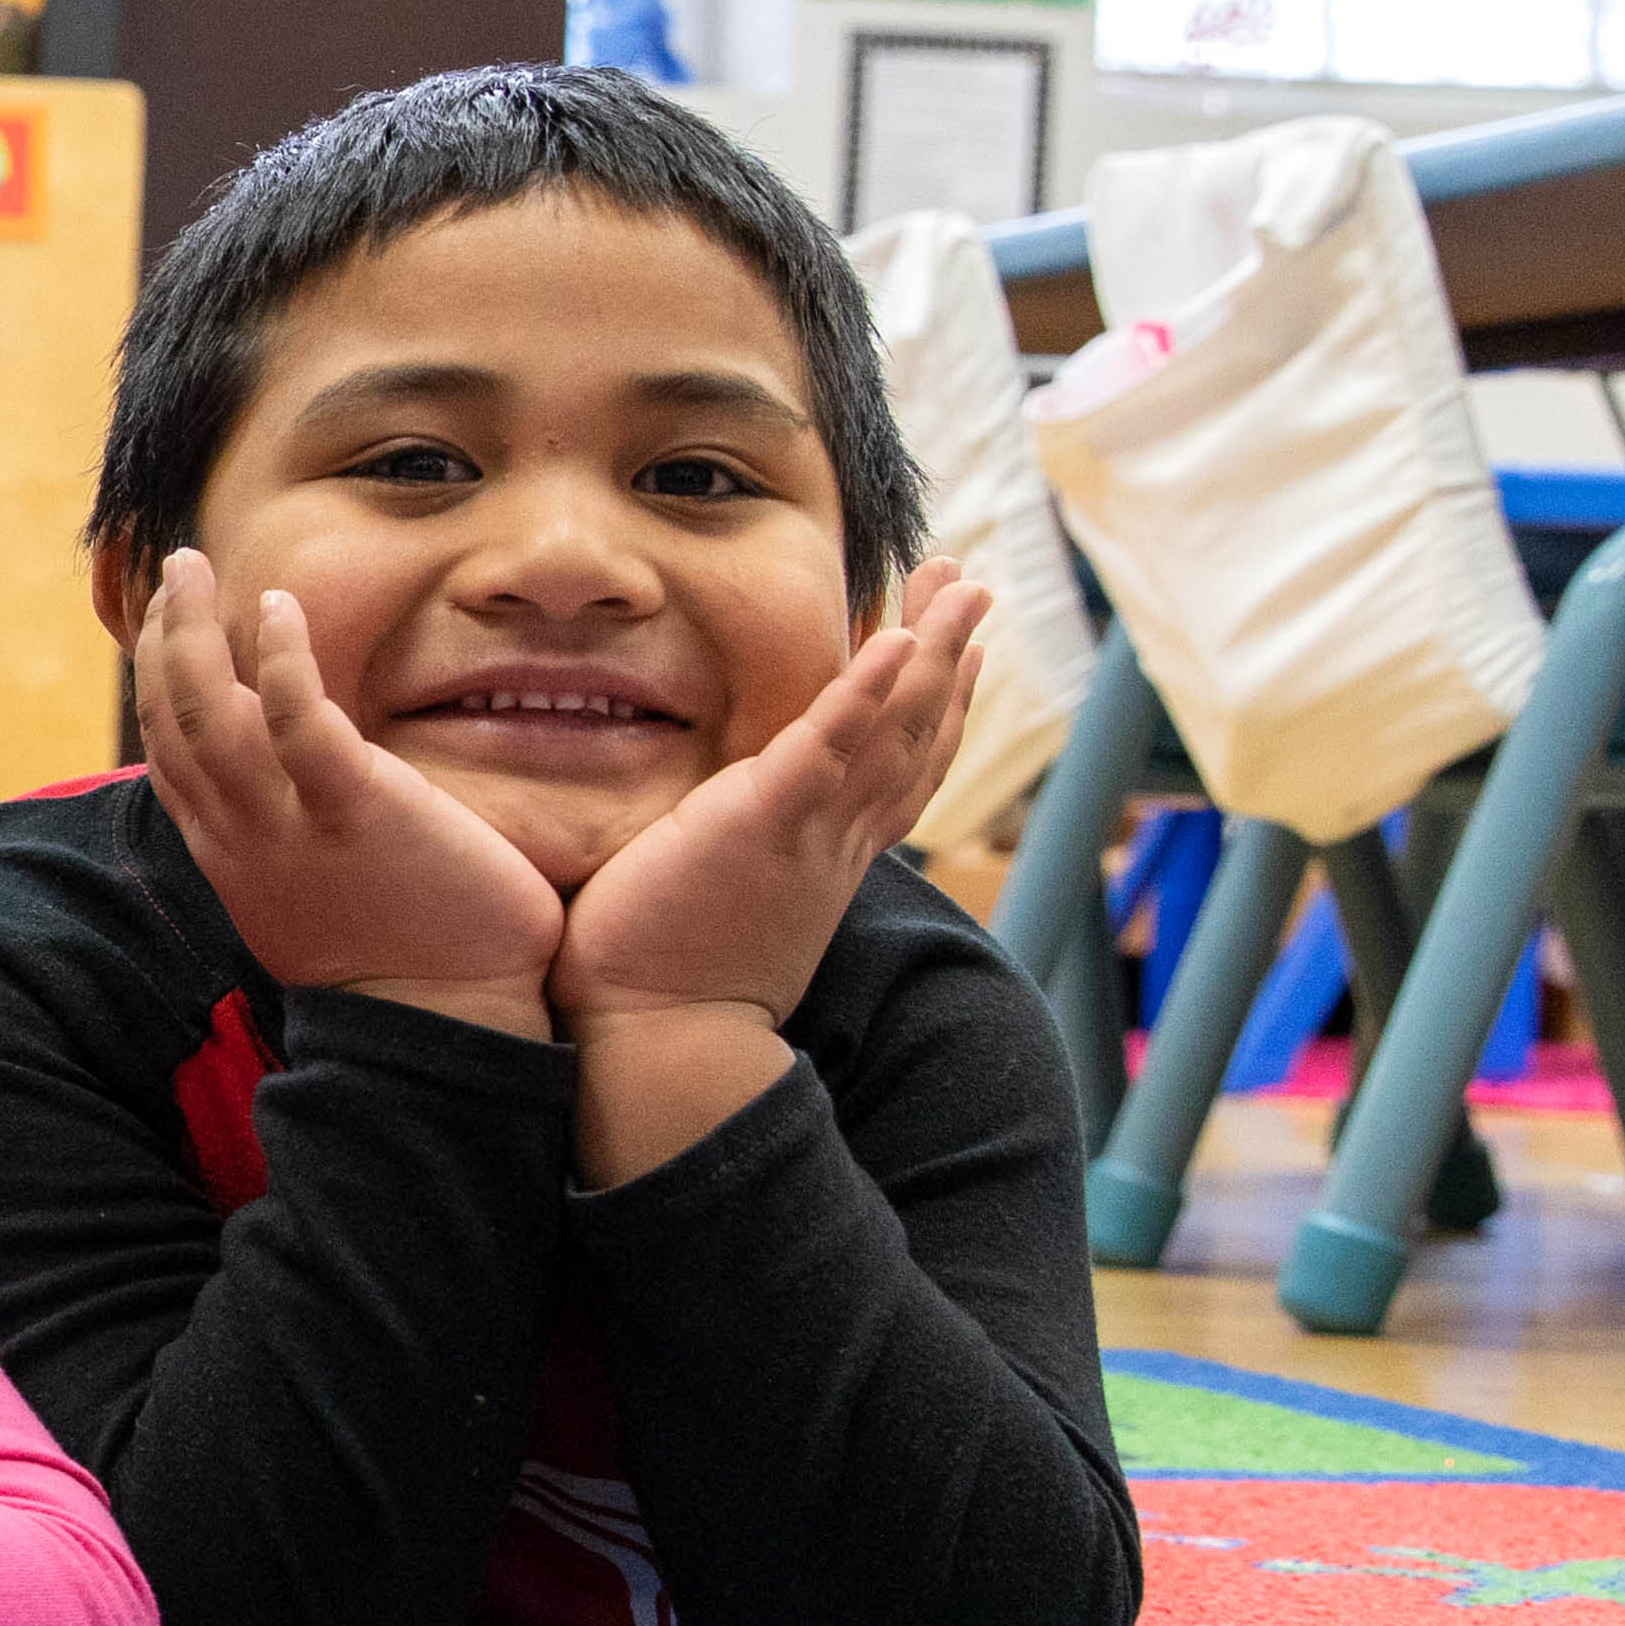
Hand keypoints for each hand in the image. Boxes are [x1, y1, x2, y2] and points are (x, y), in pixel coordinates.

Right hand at [130, 548, 563, 1032]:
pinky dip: (279, 659)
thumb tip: (301, 795)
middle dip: (161, 637)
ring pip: (209, 712)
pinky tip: (278, 607)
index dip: (156, 681)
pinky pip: (296, 721)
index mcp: (233, 855)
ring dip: (193, 630)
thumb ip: (295, 840)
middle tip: (175, 567)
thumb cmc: (405, 965)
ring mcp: (288, 827)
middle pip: (171, 721)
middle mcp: (241, 837)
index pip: (170, 755)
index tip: (165, 624)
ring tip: (194, 565)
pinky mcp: (353, 812)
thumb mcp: (317, 899)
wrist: (447, 1024)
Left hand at [549, 563, 986, 1036]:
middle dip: (948, 655)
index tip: (951, 650)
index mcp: (823, 857)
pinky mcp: (765, 821)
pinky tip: (898, 638)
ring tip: (962, 583)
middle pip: (913, 734)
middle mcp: (835, 840)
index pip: (894, 770)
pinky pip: (829, 745)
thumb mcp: (718, 898)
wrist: (653, 1042)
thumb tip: (713, 833)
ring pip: (893, 727)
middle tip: (971, 585)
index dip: (931, 709)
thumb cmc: (659, 978)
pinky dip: (867, 691)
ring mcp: (809, 831)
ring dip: (932, 650)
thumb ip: (734, 856)